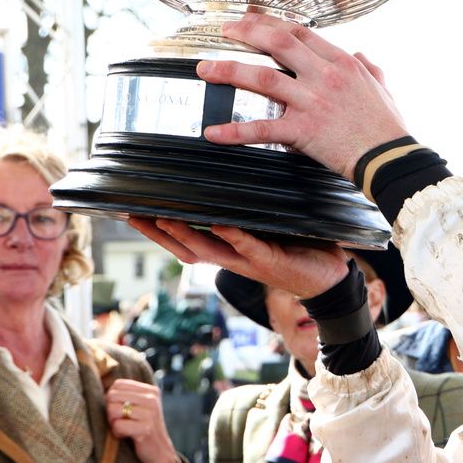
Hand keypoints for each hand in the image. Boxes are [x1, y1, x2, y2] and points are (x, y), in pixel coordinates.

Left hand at [105, 378, 180, 462]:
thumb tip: (103, 390)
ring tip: (124, 428)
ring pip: (113, 410)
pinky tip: (127, 436)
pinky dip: (117, 433)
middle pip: (112, 396)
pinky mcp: (146, 429)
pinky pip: (117, 426)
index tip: (122, 410)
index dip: (113, 399)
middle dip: (111, 411)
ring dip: (113, 423)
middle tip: (121, 421)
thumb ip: (126, 396)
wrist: (159, 452)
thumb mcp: (140, 407)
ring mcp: (150, 413)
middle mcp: (152, 399)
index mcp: (151, 391)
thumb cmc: (143, 428)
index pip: (118, 384)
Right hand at [128, 217, 352, 298]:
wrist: (330, 280)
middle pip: (185, 248)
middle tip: (132, 215)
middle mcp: (233, 258)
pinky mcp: (271, 260)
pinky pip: (248, 246)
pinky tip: (219, 223)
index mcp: (230, 251)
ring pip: (208, 250)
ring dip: (185, 235)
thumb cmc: (300, 251)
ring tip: (164, 218)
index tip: (134, 212)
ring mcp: (249, 261)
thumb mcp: (269, 230)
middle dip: (157, 233)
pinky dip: (233, 235)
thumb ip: (249, 215)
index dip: (159, 230)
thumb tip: (233, 182)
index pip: (186, 241)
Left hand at [195, 13, 409, 177]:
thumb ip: (370, 68)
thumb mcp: (382, 88)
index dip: (272, 23)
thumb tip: (361, 55)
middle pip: (278, 43)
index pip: (301, 33)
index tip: (252, 21)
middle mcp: (324, 76)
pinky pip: (262, 128)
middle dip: (246, 32)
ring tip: (205, 69)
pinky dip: (234, 131)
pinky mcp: (303, 130)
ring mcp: (312, 102)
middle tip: (224, 32)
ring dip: (229, 70)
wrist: (389, 157)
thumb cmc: (387, 126)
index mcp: (342, 63)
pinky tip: (213, 131)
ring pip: (262, 78)